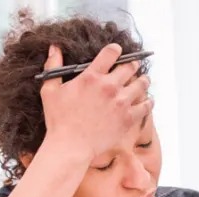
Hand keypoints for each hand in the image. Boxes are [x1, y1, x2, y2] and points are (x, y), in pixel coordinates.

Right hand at [40, 43, 152, 162]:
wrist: (70, 146)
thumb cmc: (59, 120)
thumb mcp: (50, 90)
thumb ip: (53, 66)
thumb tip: (54, 47)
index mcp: (91, 76)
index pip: (111, 53)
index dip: (116, 50)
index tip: (117, 52)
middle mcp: (109, 86)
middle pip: (130, 67)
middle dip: (132, 65)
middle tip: (132, 67)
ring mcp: (121, 102)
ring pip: (141, 83)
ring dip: (143, 80)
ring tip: (144, 80)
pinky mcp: (128, 118)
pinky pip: (146, 106)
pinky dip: (148, 101)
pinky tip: (148, 100)